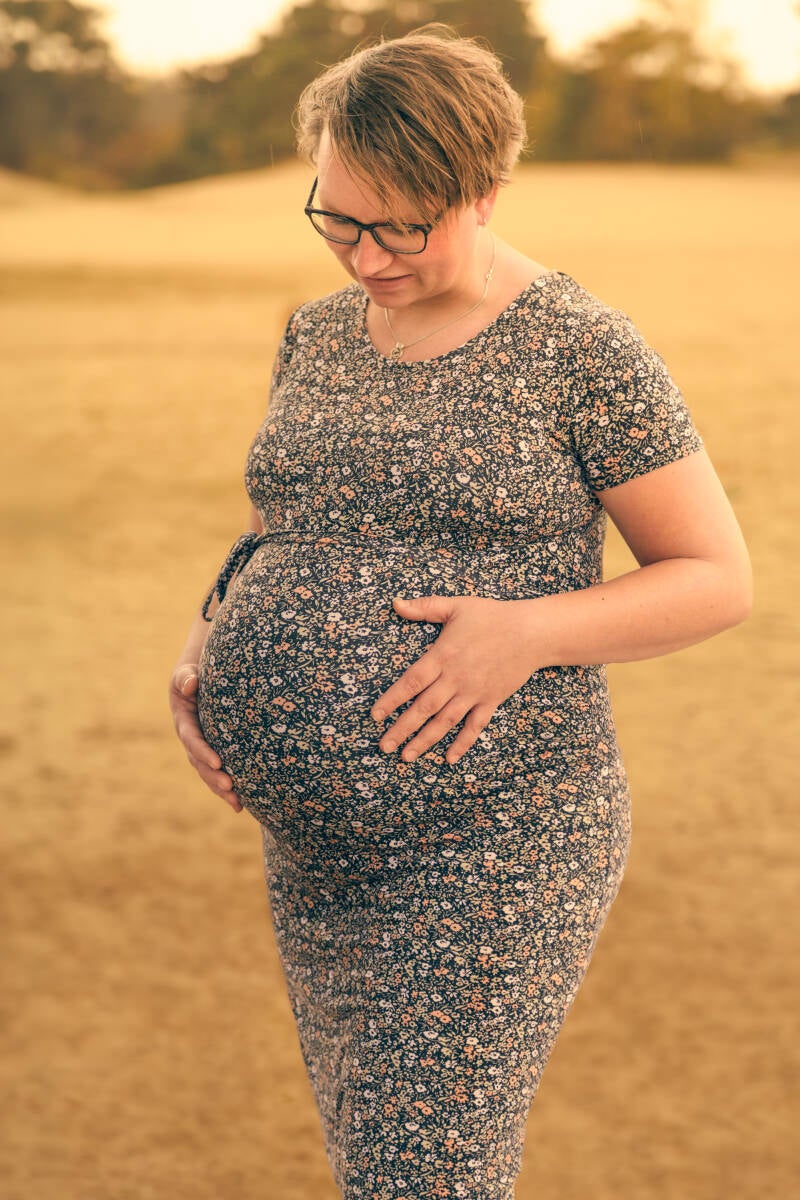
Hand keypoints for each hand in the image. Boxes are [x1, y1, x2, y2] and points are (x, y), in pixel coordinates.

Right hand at [169, 665, 242, 812]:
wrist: (199, 679)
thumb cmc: (194, 674)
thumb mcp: (186, 673)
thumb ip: (186, 677)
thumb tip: (191, 682)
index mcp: (184, 721)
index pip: (192, 738)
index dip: (203, 751)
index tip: (218, 762)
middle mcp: (191, 739)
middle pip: (200, 762)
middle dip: (213, 777)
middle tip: (230, 787)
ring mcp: (202, 748)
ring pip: (209, 772)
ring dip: (221, 789)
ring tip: (238, 803)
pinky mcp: (214, 752)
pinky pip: (219, 772)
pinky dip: (229, 789)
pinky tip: (242, 805)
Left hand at [371, 595, 537, 763]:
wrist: (532, 632)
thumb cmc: (492, 616)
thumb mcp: (456, 606)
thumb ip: (424, 607)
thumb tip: (395, 604)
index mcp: (443, 655)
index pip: (411, 682)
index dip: (391, 700)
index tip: (375, 716)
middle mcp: (456, 678)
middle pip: (424, 708)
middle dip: (402, 728)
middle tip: (383, 746)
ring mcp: (474, 692)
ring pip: (445, 721)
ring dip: (425, 740)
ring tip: (407, 757)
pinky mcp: (491, 701)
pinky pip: (475, 726)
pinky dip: (462, 743)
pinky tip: (449, 759)